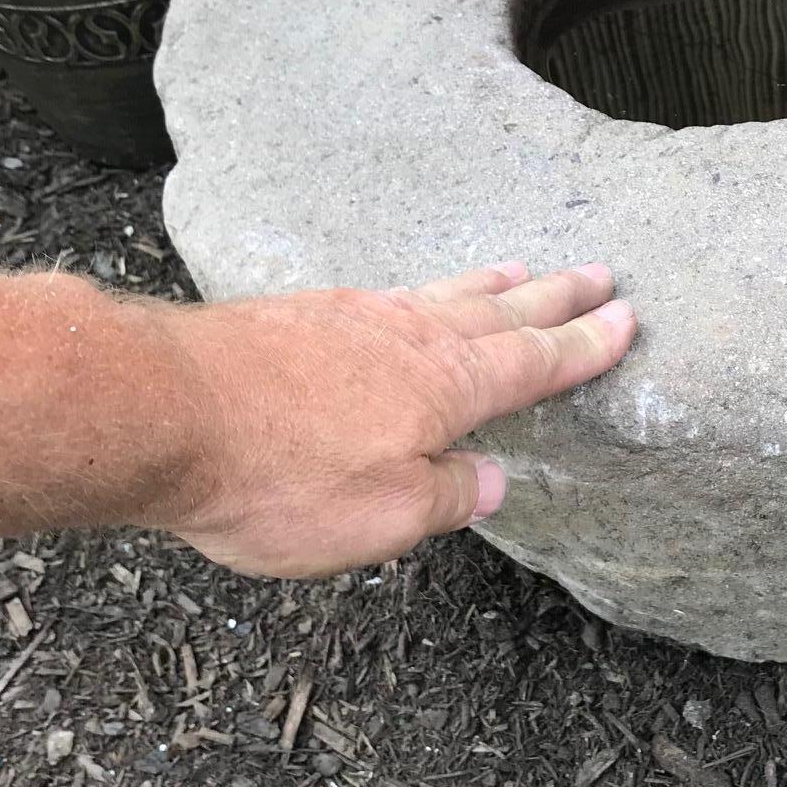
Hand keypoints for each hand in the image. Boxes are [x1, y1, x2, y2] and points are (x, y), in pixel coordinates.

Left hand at [158, 262, 635, 577]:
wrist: (161, 410)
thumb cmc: (275, 477)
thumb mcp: (380, 517)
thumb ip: (446, 496)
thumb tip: (492, 480)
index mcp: (446, 387)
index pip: (536, 362)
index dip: (585, 344)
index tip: (625, 317)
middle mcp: (411, 338)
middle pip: (502, 312)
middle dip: (555, 297)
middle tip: (599, 272)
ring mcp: (356, 318)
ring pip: (445, 295)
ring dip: (492, 285)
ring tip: (521, 269)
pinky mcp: (303, 316)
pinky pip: (390, 296)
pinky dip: (424, 291)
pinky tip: (414, 297)